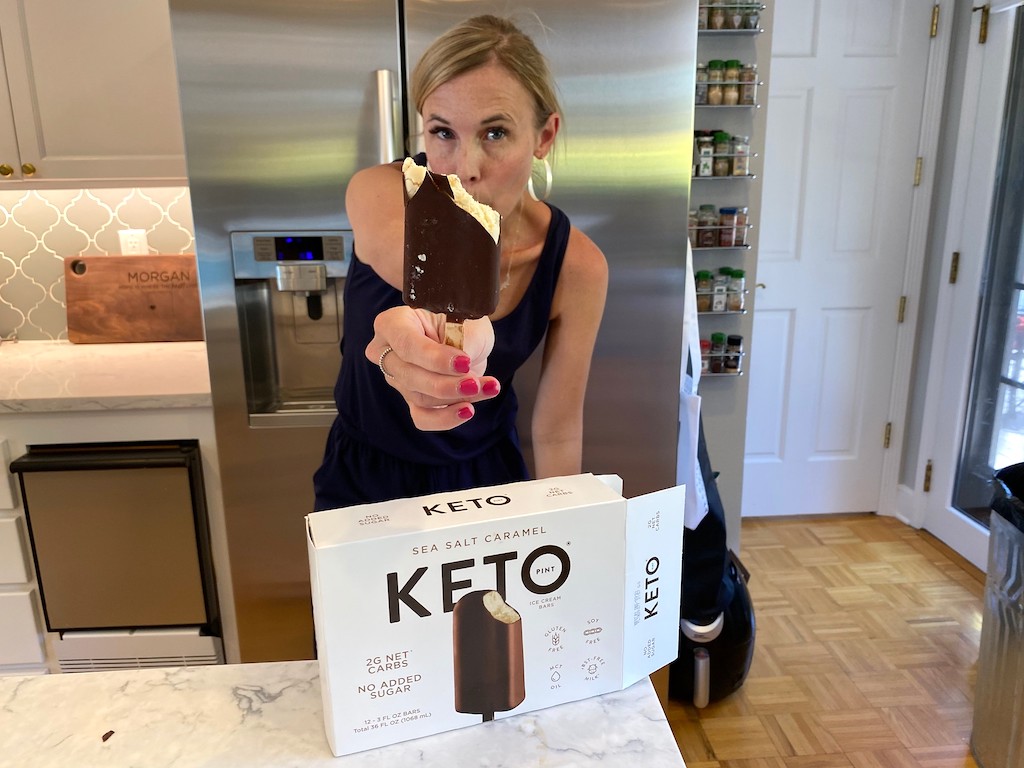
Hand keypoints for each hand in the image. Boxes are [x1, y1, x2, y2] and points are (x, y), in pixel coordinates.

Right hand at [366, 306, 499, 430]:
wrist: (466, 333)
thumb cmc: (461, 320)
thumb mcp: (466, 322)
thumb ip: (461, 344)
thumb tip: (462, 374)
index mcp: (393, 323)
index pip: (406, 344)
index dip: (435, 358)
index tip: (465, 362)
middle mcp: (387, 352)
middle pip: (410, 376)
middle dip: (446, 384)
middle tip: (475, 383)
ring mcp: (397, 378)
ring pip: (420, 398)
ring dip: (457, 397)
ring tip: (488, 387)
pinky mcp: (412, 399)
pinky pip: (422, 417)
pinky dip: (446, 418)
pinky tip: (467, 410)